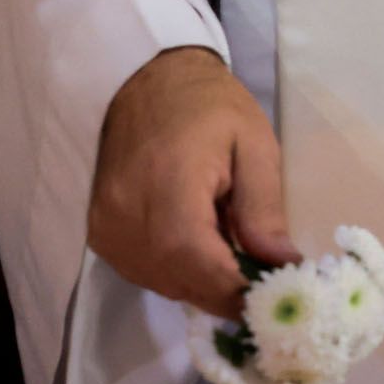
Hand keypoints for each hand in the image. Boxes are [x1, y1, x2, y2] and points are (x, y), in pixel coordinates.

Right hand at [89, 47, 297, 318]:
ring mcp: (106, 228)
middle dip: (227, 292)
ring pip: (162, 283)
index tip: (277, 300)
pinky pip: (145, 272)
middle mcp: (126, 215)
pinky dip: (180, 273)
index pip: (198, 262)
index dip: (237, 290)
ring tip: (241, 265)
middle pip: (179, 281)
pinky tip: (207, 252)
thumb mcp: (254, 145)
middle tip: (268, 289)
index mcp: (168, 185)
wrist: (149, 83)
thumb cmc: (210, 107)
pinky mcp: (100, 234)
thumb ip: (264, 208)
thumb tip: (282, 265)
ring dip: (205, 284)